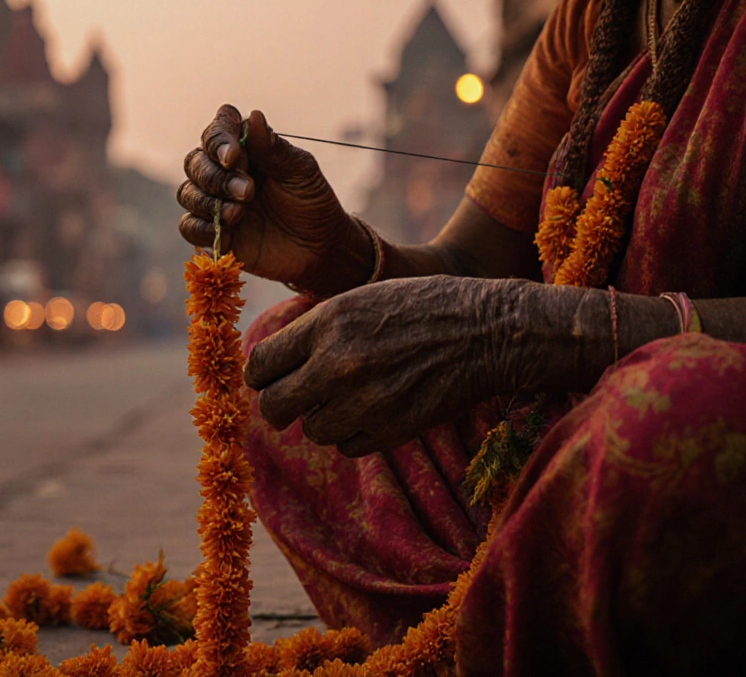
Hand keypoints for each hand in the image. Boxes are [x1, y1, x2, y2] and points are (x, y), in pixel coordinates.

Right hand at [177, 105, 369, 290]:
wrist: (320, 249)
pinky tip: (227, 231)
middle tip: (248, 192)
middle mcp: (225, 173)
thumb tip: (253, 116)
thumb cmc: (313, 203)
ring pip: (187, 193)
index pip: (217, 131)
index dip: (218, 139)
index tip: (233, 155)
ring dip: (209, 201)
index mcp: (246, 150)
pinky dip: (201, 228)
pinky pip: (188, 227)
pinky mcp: (213, 234)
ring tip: (239, 213)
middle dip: (216, 177)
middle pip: (196, 162)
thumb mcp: (300, 171)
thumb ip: (274, 148)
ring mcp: (216, 203)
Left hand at [244, 276, 525, 456]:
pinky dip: (355, 434)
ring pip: (313, 431)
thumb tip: (272, 363)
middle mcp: (338, 364)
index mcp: (326, 323)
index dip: (259, 376)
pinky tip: (375, 409)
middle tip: (293, 402)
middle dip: (279, 406)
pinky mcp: (391, 430)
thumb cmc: (421, 307)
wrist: (486, 330)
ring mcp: (364, 401)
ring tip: (350, 397)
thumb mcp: (360, 299)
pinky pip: (348, 446)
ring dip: (324, 419)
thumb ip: (315, 330)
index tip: (268, 379)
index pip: (260, 365)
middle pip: (274, 406)